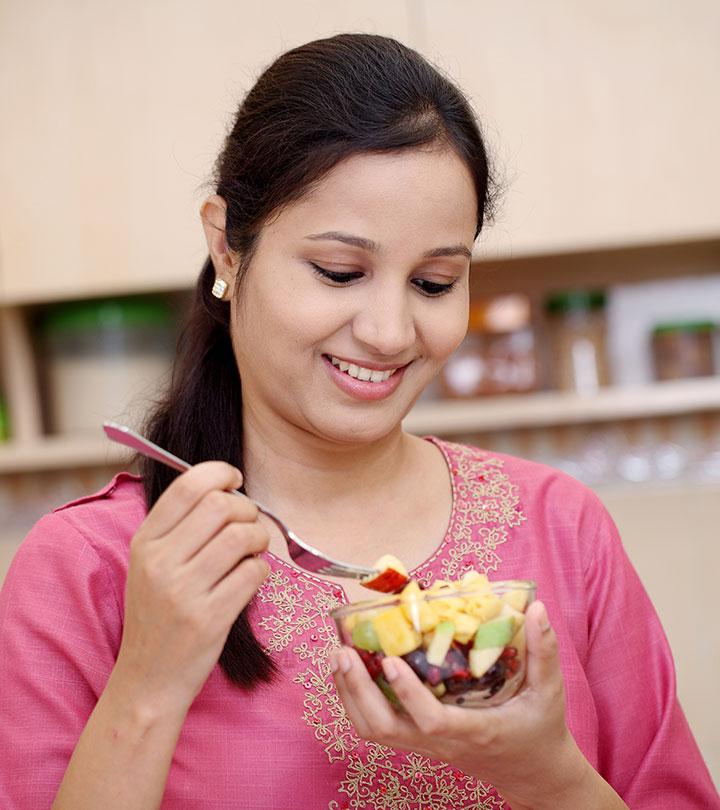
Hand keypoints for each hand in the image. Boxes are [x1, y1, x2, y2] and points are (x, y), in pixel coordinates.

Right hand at [112, 462, 269, 711]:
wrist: (148, 680)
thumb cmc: (158, 616)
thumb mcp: (150, 565)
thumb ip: (179, 527)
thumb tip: (226, 488)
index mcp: (145, 542)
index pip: (188, 486)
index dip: (220, 473)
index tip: (235, 480)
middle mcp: (160, 562)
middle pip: (221, 506)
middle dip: (247, 509)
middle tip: (249, 524)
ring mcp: (183, 591)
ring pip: (241, 537)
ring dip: (258, 539)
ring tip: (253, 551)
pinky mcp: (209, 618)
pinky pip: (253, 574)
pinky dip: (261, 570)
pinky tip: (251, 578)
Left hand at [330, 601, 585, 807]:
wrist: (531, 774)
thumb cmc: (540, 730)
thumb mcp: (549, 692)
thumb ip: (544, 652)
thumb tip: (539, 608)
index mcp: (475, 730)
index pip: (433, 722)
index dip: (408, 694)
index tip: (390, 661)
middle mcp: (443, 742)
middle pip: (386, 730)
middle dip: (358, 692)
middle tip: (344, 651)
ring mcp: (427, 746)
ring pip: (374, 732)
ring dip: (350, 695)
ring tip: (340, 656)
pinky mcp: (418, 741)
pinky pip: (377, 728)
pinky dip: (356, 701)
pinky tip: (352, 671)